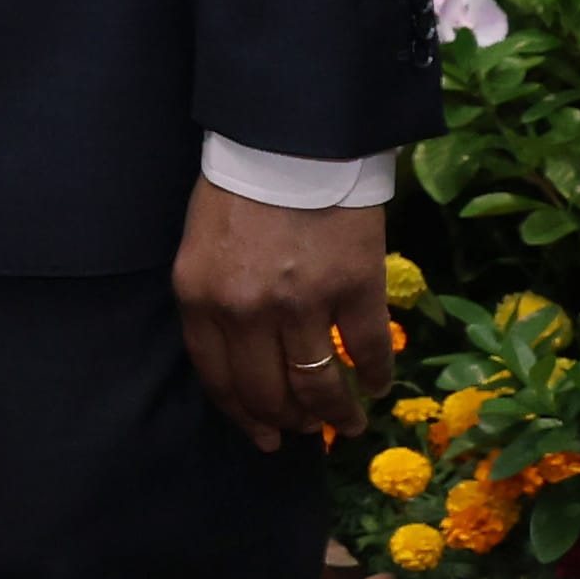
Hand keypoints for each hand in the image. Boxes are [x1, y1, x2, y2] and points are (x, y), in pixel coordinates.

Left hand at [173, 181, 393, 453]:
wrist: (291, 143)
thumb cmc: (239, 190)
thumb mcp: (201, 248)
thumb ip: (213, 304)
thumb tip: (240, 364)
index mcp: (201, 298)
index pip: (219, 379)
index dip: (244, 415)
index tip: (262, 434)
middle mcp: (247, 310)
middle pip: (269, 393)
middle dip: (288, 422)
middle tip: (305, 431)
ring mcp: (303, 303)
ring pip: (319, 384)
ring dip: (335, 414)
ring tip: (348, 425)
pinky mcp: (355, 288)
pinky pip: (369, 350)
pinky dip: (376, 375)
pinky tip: (379, 385)